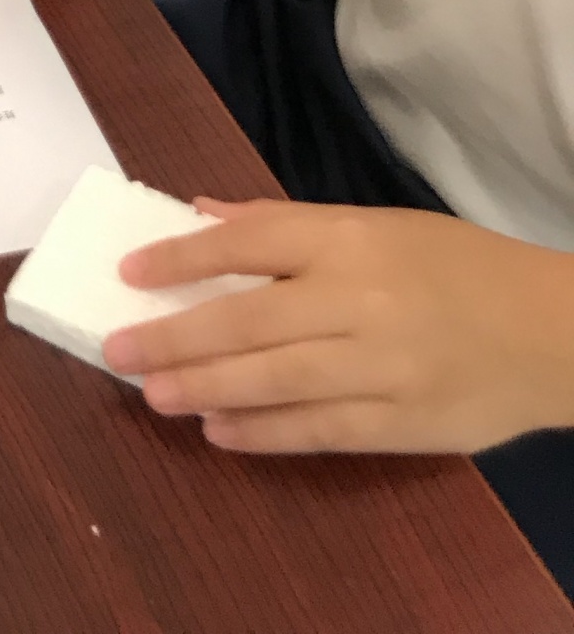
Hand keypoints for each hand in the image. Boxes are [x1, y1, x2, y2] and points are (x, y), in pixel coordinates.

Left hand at [107, 200, 573, 455]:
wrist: (549, 332)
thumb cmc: (452, 266)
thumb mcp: (374, 223)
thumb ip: (285, 223)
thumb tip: (204, 213)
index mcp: (349, 239)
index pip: (248, 243)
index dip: (182, 256)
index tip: (129, 271)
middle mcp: (358, 300)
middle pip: (250, 318)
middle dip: (177, 337)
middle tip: (118, 350)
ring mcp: (380, 367)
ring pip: (276, 381)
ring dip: (206, 389)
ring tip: (154, 395)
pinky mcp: (401, 424)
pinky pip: (319, 431)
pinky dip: (264, 434)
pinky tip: (219, 432)